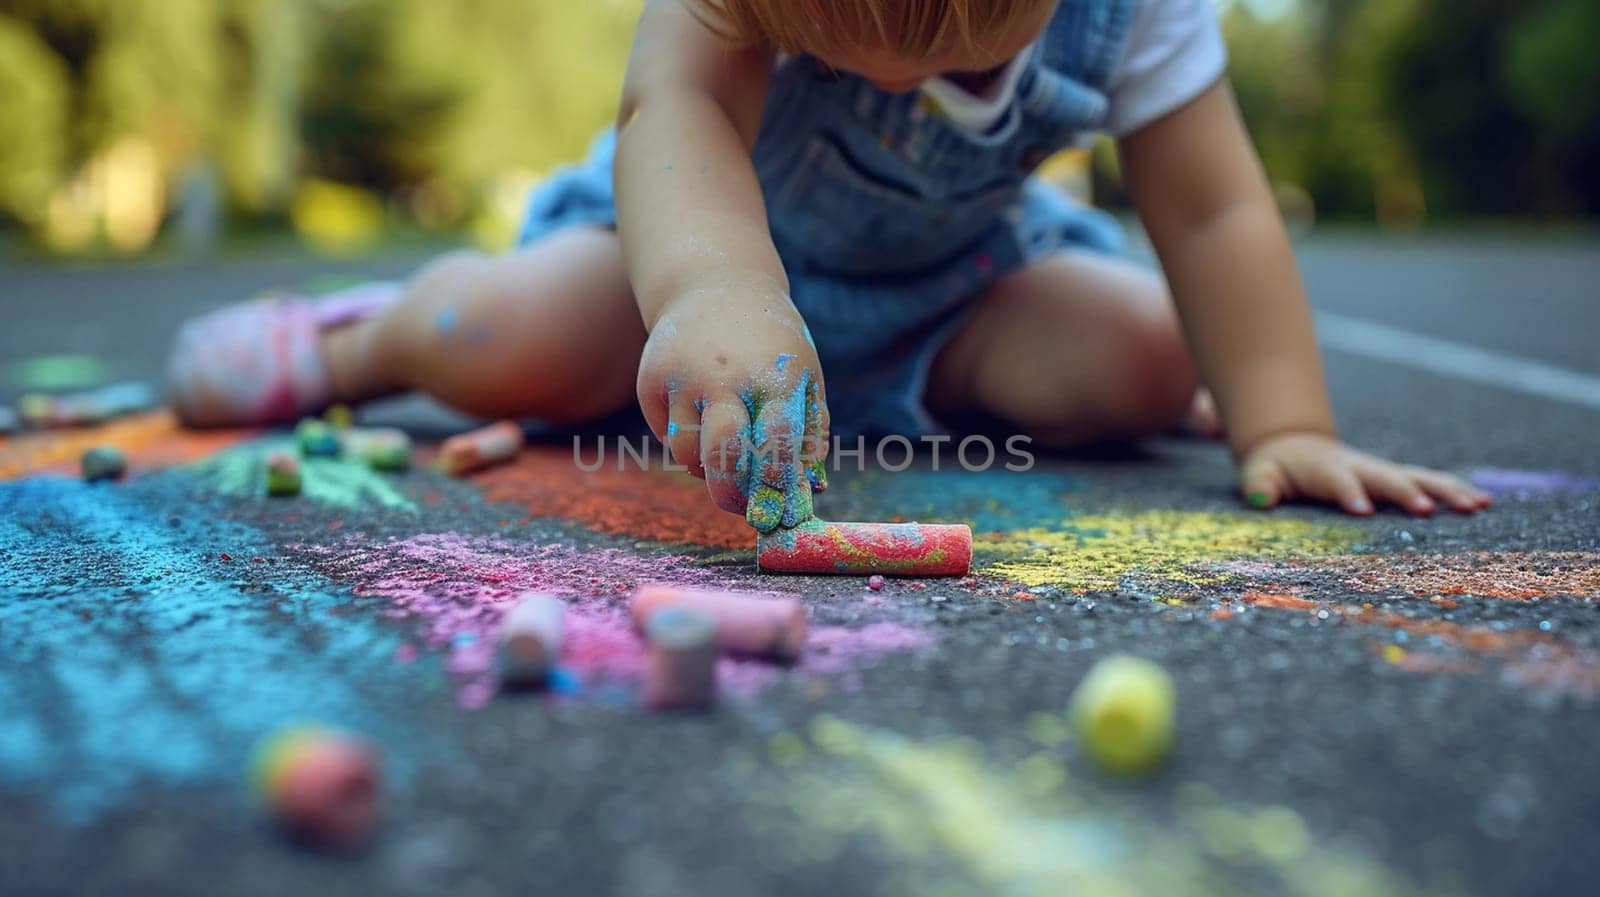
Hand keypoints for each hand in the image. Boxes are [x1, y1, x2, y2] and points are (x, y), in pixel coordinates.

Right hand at [636, 288, 828, 531]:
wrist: (712, 286)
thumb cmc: (770, 346)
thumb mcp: (803, 376)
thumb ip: (810, 432)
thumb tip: (807, 491)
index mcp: (774, 377)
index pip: (776, 444)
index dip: (776, 485)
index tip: (779, 512)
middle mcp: (725, 377)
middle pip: (722, 454)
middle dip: (731, 494)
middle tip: (742, 509)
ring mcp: (682, 378)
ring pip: (685, 453)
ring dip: (704, 467)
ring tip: (720, 448)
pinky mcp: (650, 380)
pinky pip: (665, 434)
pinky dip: (683, 440)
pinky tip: (697, 415)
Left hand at [1238, 432, 1491, 516]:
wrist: (1294, 445)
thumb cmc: (1275, 468)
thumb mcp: (1259, 474)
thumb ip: (1260, 485)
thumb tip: (1260, 498)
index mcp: (1326, 468)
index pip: (1338, 480)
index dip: (1349, 493)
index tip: (1363, 511)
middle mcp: (1361, 467)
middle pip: (1386, 478)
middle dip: (1406, 492)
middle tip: (1427, 510)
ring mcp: (1381, 471)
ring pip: (1418, 477)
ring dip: (1445, 491)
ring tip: (1476, 505)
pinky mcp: (1396, 479)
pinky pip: (1429, 483)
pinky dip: (1455, 491)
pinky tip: (1484, 503)